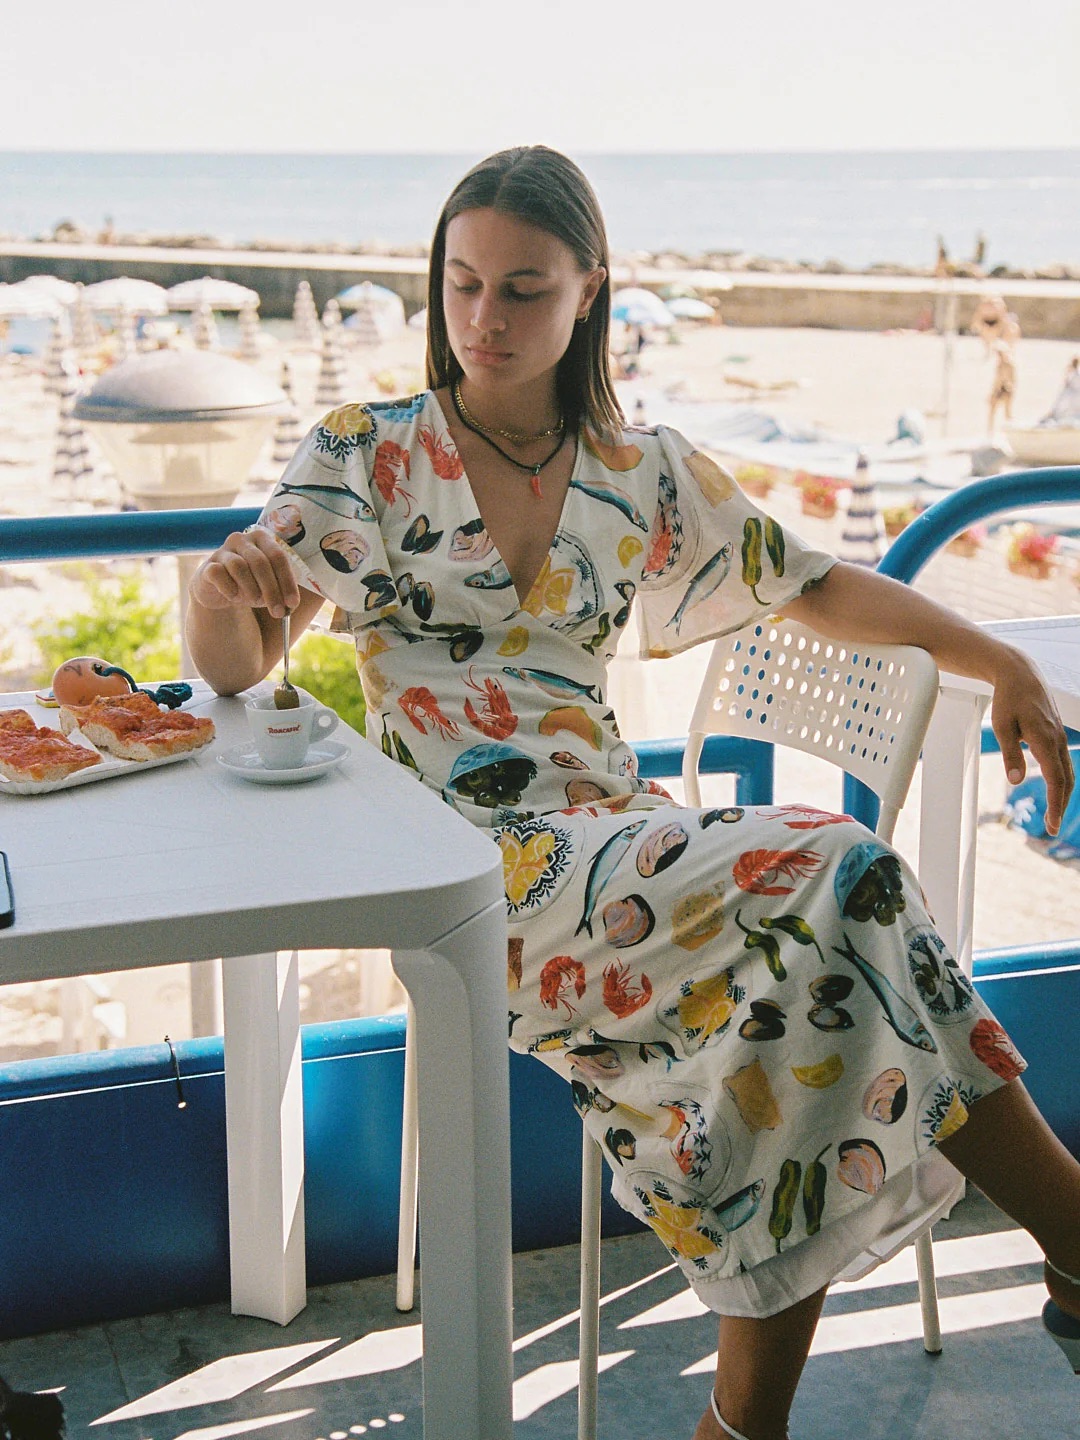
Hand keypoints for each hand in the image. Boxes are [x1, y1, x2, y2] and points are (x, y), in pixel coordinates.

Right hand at [189, 526, 300, 619]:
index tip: (293, 603)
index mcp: (262, 539)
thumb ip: (281, 593)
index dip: (287, 581)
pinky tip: (234, 597)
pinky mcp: (208, 566)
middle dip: (272, 590)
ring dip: (250, 589)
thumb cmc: (250, 585)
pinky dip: (229, 588)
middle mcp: (242, 540)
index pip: (278, 557)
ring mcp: (223, 550)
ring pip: (239, 566)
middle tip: (278, 612)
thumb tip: (290, 606)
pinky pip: (218, 574)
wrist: (220, 590)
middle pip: (260, 562)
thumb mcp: (269, 588)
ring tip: (254, 601)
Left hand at [989, 647, 1074, 834]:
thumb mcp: (1002, 727)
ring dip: (1062, 794)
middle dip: (1060, 805)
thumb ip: (1010, 754)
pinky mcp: (1056, 734)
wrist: (1021, 675)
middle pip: (1066, 780)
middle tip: (1052, 828)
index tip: (1052, 824)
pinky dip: (1062, 779)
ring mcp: (1059, 737)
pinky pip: (1063, 762)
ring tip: (1053, 813)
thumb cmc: (1008, 699)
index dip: (1055, 804)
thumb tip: (1015, 781)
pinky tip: (1054, 788)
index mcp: (1045, 741)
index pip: (1055, 780)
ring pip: (1067, 771)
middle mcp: (1057, 740)